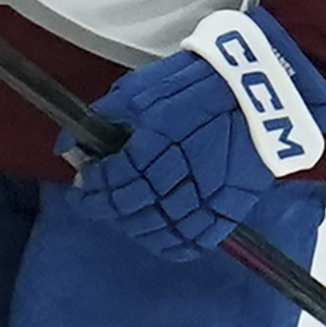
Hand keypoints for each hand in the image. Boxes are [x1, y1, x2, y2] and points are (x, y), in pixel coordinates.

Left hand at [60, 7, 325, 261]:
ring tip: (124, 217)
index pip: (112, 182)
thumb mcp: (142, 89)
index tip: (80, 188)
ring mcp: (207, 197)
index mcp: (154, 143)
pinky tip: (158, 236)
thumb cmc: (195, 82)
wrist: (257, 88)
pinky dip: (171, 244)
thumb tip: (68, 147)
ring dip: (134, 228)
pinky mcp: (230, 208)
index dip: (90, 189)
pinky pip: (196, 240)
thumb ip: (105, 119)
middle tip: (97, 201)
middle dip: (108, 208)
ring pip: (161, 229)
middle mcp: (179, 176)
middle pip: (133, 208)